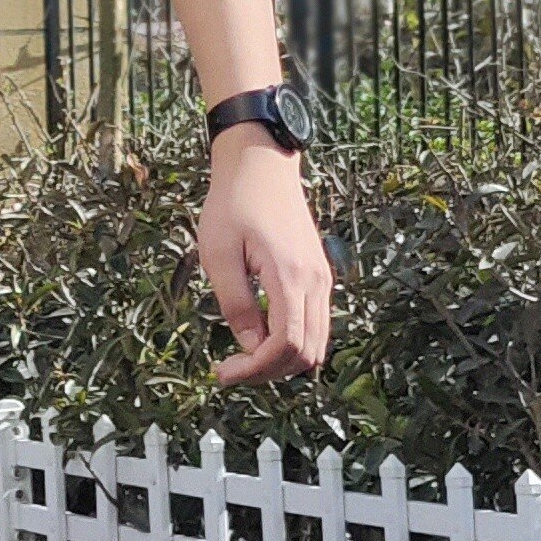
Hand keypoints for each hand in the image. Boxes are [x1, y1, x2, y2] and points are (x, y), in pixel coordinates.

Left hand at [202, 131, 330, 385]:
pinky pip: (315, 323)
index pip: (288, 344)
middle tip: (228, 370)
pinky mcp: (318, 276)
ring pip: (316, 342)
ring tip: (241, 358)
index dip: (256, 369)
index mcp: (291, 277)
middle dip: (268, 371)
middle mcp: (316, 282)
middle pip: (307, 351)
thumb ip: (236, 303)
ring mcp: (322, 280)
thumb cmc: (233, 205)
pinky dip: (291, 342)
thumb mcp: (218, 255)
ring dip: (281, 360)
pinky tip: (257, 337)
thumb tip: (251, 348)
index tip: (222, 373)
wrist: (261, 167)